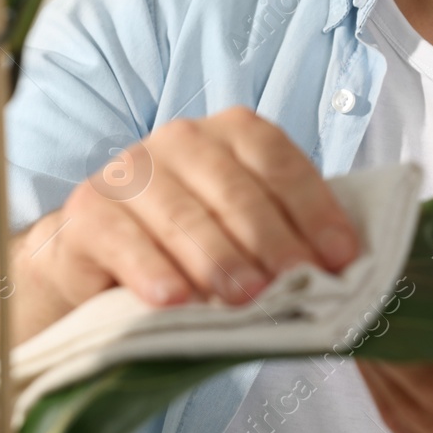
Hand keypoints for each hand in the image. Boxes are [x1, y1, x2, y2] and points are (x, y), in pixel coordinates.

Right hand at [26, 106, 358, 314]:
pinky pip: (125, 240)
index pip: (278, 161)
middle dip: (272, 242)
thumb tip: (345, 271)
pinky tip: (174, 300)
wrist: (99, 257)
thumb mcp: (244, 232)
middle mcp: (181, 140)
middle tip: (296, 285)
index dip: (314, 210)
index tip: (341, 258)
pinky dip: (152, 270)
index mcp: (231, 133)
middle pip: (235, 190)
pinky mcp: (88, 211)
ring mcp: (131, 171)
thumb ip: (287, 236)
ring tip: (246, 300)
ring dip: (219, 260)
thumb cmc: (191, 245)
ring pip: (183, 216)